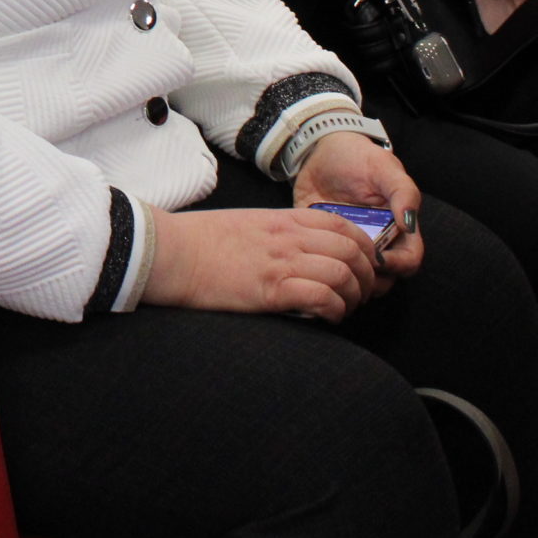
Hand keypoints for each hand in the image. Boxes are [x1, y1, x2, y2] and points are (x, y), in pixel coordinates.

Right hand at [146, 206, 384, 321]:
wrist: (171, 253)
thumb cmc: (201, 241)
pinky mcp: (271, 290)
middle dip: (366, 276)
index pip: (343, 225)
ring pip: (343, 275)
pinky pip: (322, 298)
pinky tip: (326, 318)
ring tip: (343, 309)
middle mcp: (288, 238)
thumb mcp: (247, 225)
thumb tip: (300, 253)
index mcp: (283, 219)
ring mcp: (280, 262)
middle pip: (352, 250)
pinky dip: (333, 310)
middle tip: (360, 294)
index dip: (365, 247)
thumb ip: (278, 234)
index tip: (364, 266)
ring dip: (353, 297)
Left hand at [291, 133, 423, 284]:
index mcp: (397, 229)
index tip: (379, 260)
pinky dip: (319, 266)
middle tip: (350, 265)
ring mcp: (348, 246)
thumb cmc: (358, 157)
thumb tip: (409, 225)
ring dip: (345, 276)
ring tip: (331, 260)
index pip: (408, 262)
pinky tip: (313, 252)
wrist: (319, 149)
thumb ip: (403, 192)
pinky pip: (323, 265)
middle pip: (383, 279)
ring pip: (354, 278)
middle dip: (369, 278)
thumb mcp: (383, 168)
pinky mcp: (322, 244)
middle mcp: (376, 243)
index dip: (398, 266)